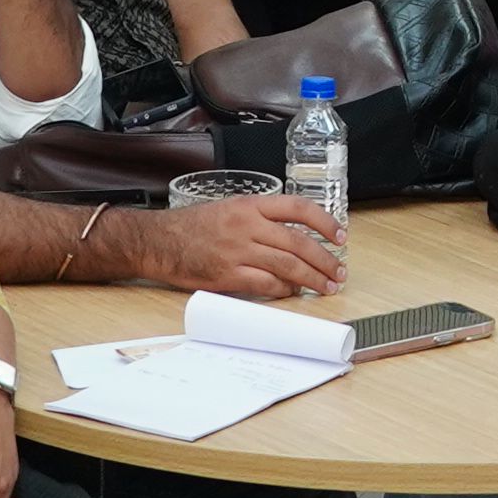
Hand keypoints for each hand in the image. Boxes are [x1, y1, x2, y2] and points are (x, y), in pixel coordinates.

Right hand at [136, 196, 345, 302]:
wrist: (157, 241)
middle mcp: (247, 225)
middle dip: (325, 259)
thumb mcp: (228, 209)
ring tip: (326, 286)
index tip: (340, 235)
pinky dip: (284, 290)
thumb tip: (291, 234)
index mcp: (250, 205)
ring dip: (312, 278)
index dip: (324, 222)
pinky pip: (265, 284)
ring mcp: (238, 251)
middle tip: (339, 271)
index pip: (298, 208)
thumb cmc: (191, 226)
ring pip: (287, 265)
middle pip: (298, 242)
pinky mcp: (228, 275)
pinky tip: (292, 292)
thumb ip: (258, 218)